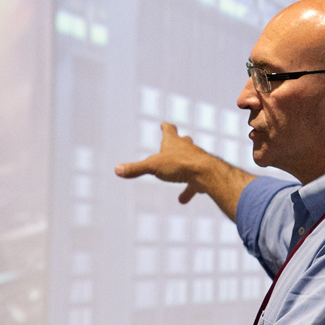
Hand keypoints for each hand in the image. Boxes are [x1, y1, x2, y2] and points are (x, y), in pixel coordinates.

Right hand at [116, 122, 253, 219]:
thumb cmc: (181, 165)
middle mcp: (187, 149)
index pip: (170, 130)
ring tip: (177, 176)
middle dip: (179, 142)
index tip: (164, 124)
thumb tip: (117, 170)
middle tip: (177, 141)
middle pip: (184, 142)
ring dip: (183, 168)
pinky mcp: (202, 176)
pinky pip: (194, 184)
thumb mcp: (153, 167)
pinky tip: (183, 200)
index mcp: (174, 142)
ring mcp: (197, 161)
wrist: (207, 173)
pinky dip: (189, 190)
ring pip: (190, 162)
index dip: (166, 127)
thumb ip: (136, 169)